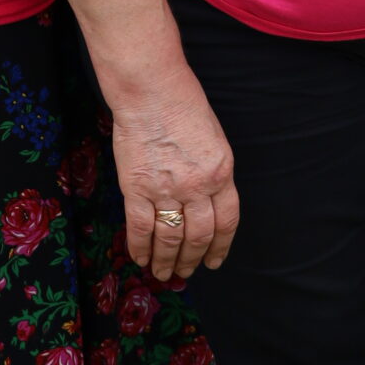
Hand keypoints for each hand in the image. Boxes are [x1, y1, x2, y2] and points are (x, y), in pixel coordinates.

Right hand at [109, 66, 238, 282]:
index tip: (214, 261)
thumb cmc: (183, 107)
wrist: (152, 92)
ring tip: (162, 273)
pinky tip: (140, 258)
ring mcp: (167, 189)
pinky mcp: (137, 188)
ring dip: (166, 260)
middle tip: (185, 272)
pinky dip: (140, 247)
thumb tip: (206, 203)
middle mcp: (198, 186)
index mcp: (222, 173)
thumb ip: (213, 173)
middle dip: (192, 259)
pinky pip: (141, 227)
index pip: (226, 222)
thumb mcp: (214, 141)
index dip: (220, 246)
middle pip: (198, 236)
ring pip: (170, 238)